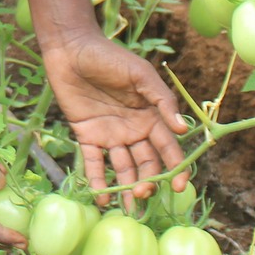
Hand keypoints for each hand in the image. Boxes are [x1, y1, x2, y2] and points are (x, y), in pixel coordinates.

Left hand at [42, 32, 189, 209]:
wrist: (71, 49)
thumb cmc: (110, 57)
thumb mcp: (141, 75)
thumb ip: (162, 101)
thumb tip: (183, 130)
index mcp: (151, 116)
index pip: (168, 147)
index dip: (176, 167)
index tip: (181, 186)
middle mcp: (134, 130)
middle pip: (146, 163)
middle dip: (148, 181)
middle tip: (145, 194)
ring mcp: (110, 135)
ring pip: (123, 168)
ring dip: (127, 187)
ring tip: (129, 206)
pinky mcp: (87, 136)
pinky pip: (94, 163)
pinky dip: (97, 181)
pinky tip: (100, 198)